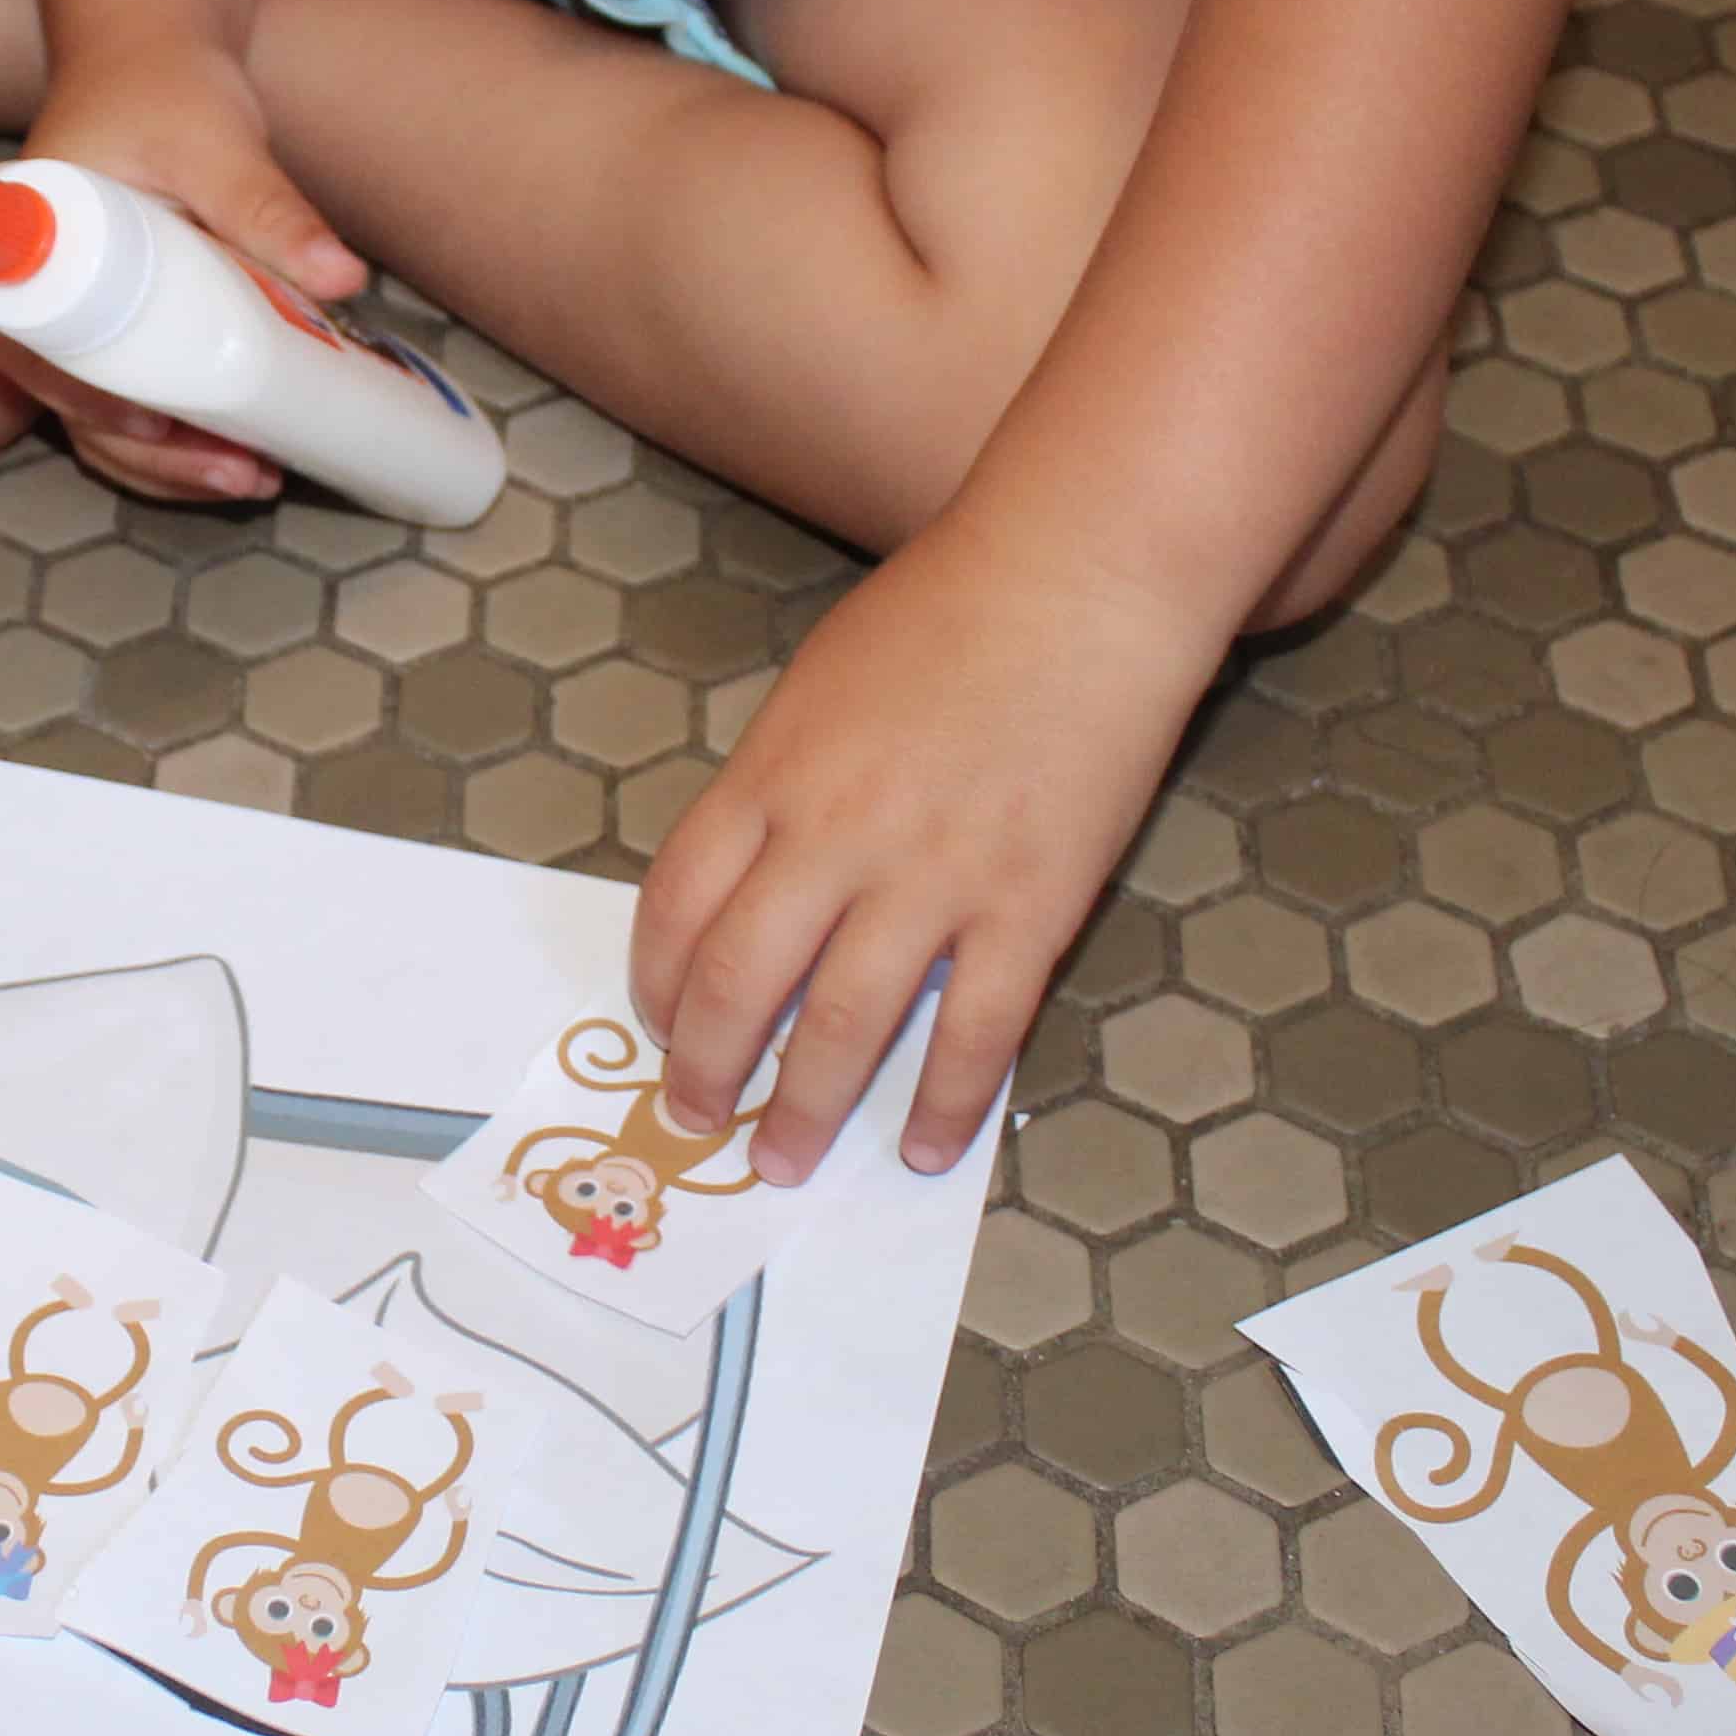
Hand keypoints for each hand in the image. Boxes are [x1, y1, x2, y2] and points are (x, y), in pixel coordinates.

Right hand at [10, 46, 365, 501]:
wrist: (152, 54)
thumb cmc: (167, 84)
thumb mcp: (220, 142)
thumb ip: (272, 207)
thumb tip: (345, 279)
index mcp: (32, 241)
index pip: (31, 344)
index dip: (81, 396)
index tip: (150, 425)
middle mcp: (39, 291)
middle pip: (73, 400)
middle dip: (149, 454)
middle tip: (236, 471)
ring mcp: (77, 315)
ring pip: (102, 415)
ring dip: (167, 464)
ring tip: (252, 479)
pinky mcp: (117, 325)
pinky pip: (129, 400)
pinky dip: (177, 440)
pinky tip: (240, 458)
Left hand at [633, 528, 1233, 1185]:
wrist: (1078, 576)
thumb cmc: (946, 614)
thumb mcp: (816, 689)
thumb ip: (777, 789)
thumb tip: (751, 883)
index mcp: (770, 778)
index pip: (676, 907)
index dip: (657, 986)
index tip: (660, 1027)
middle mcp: (835, 837)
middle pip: (739, 982)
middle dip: (707, 1071)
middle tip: (699, 1122)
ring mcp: (933, 877)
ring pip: (845, 1026)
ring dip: (807, 1108)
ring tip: (786, 1159)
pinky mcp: (1030, 906)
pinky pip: (975, 1032)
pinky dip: (947, 1104)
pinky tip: (928, 1149)